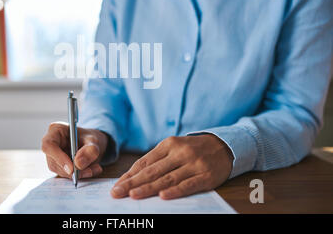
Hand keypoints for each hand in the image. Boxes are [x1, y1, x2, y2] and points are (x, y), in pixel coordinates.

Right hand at [41, 122, 107, 178]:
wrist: (93, 144)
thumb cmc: (90, 138)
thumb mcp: (95, 140)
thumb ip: (90, 150)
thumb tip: (78, 163)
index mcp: (56, 130)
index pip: (49, 145)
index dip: (58, 157)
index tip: (71, 168)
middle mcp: (52, 143)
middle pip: (54, 161)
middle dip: (72, 170)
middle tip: (89, 171)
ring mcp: (53, 156)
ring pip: (60, 170)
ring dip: (78, 174)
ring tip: (94, 169)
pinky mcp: (59, 166)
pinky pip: (67, 175)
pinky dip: (80, 175)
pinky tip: (92, 170)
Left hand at [111, 134, 232, 199]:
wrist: (224, 145)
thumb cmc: (193, 149)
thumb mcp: (174, 147)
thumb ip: (156, 160)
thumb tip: (133, 176)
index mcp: (169, 144)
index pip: (145, 162)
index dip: (130, 175)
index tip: (117, 185)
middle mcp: (180, 152)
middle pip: (152, 171)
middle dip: (132, 183)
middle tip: (117, 192)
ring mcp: (193, 164)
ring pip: (167, 178)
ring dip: (148, 188)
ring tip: (133, 195)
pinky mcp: (206, 176)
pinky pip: (187, 185)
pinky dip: (175, 191)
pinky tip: (163, 196)